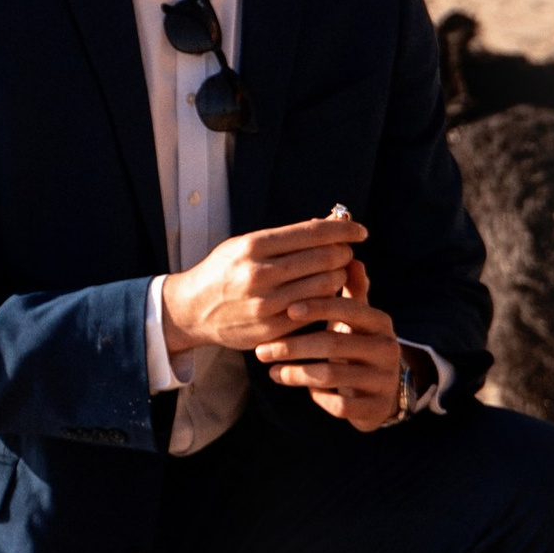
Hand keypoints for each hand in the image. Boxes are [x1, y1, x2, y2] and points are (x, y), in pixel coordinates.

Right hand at [161, 210, 364, 358]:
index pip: (312, 233)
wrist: (193, 310)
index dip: (343, 230)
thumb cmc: (225, 271)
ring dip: (338, 277)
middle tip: (346, 252)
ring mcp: (265, 305)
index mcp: (253, 247)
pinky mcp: (271, 331)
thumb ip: (288, 236)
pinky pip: (312, 313)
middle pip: (323, 259)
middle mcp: (259, 275)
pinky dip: (324, 301)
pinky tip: (323, 295)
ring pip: (323, 287)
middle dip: (343, 254)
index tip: (360, 231)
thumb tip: (332, 221)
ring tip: (335, 273)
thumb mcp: (247, 244)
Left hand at [258, 275, 404, 430]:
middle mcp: (387, 349)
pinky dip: (316, 397)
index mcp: (380, 322)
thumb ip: (351, 290)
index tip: (287, 309)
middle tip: (262, 349)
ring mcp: (383, 380)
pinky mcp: (376, 408)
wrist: (383, 392)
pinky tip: (299, 389)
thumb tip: (349, 256)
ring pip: (332, 375)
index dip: (318, 307)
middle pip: (334, 343)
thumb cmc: (358, 344)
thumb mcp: (356, 318)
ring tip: (270, 369)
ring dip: (296, 372)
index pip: (348, 309)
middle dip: (294, 345)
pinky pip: (340, 404)